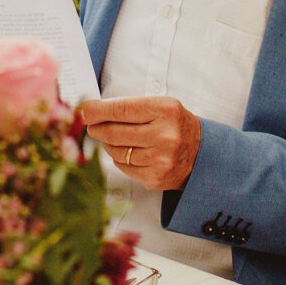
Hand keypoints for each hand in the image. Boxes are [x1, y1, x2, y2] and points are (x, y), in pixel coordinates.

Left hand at [79, 96, 201, 191]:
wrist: (202, 153)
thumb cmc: (175, 125)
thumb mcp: (160, 107)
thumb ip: (130, 107)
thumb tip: (92, 111)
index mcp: (166, 111)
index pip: (122, 110)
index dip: (98, 111)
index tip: (83, 110)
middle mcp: (165, 135)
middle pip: (114, 133)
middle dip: (97, 128)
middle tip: (91, 125)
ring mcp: (160, 160)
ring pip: (116, 151)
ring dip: (107, 144)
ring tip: (111, 138)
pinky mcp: (155, 178)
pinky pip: (124, 167)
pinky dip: (119, 158)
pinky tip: (127, 152)